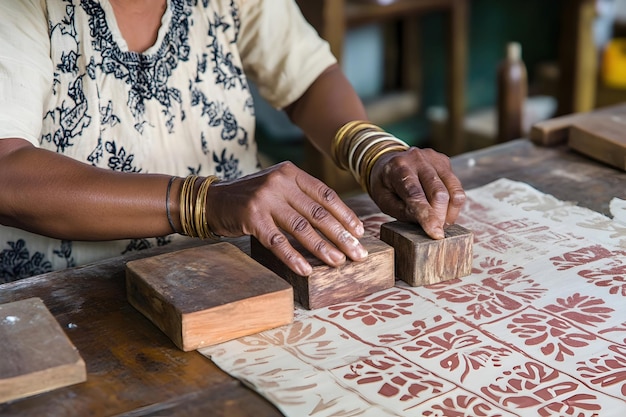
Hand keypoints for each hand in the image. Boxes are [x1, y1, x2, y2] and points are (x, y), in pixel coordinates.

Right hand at [205, 161, 367, 275]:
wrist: (212, 200)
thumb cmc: (252, 198)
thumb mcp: (278, 187)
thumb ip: (302, 197)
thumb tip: (337, 223)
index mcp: (291, 173)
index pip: (326, 195)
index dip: (345, 215)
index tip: (359, 232)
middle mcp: (280, 182)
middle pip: (318, 213)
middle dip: (341, 236)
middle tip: (357, 254)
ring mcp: (265, 200)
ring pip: (301, 228)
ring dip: (322, 248)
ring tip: (338, 263)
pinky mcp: (251, 218)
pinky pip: (278, 242)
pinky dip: (293, 257)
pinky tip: (306, 269)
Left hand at [368, 147, 465, 238]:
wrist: (387, 160)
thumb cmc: (385, 184)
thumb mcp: (384, 201)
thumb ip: (402, 211)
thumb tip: (426, 223)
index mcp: (397, 167)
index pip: (415, 194)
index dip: (427, 215)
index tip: (436, 234)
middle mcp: (417, 159)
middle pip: (438, 193)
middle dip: (439, 217)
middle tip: (434, 230)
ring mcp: (433, 159)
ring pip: (453, 191)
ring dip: (449, 213)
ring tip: (440, 222)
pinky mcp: (445, 162)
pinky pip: (457, 187)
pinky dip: (453, 204)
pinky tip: (444, 210)